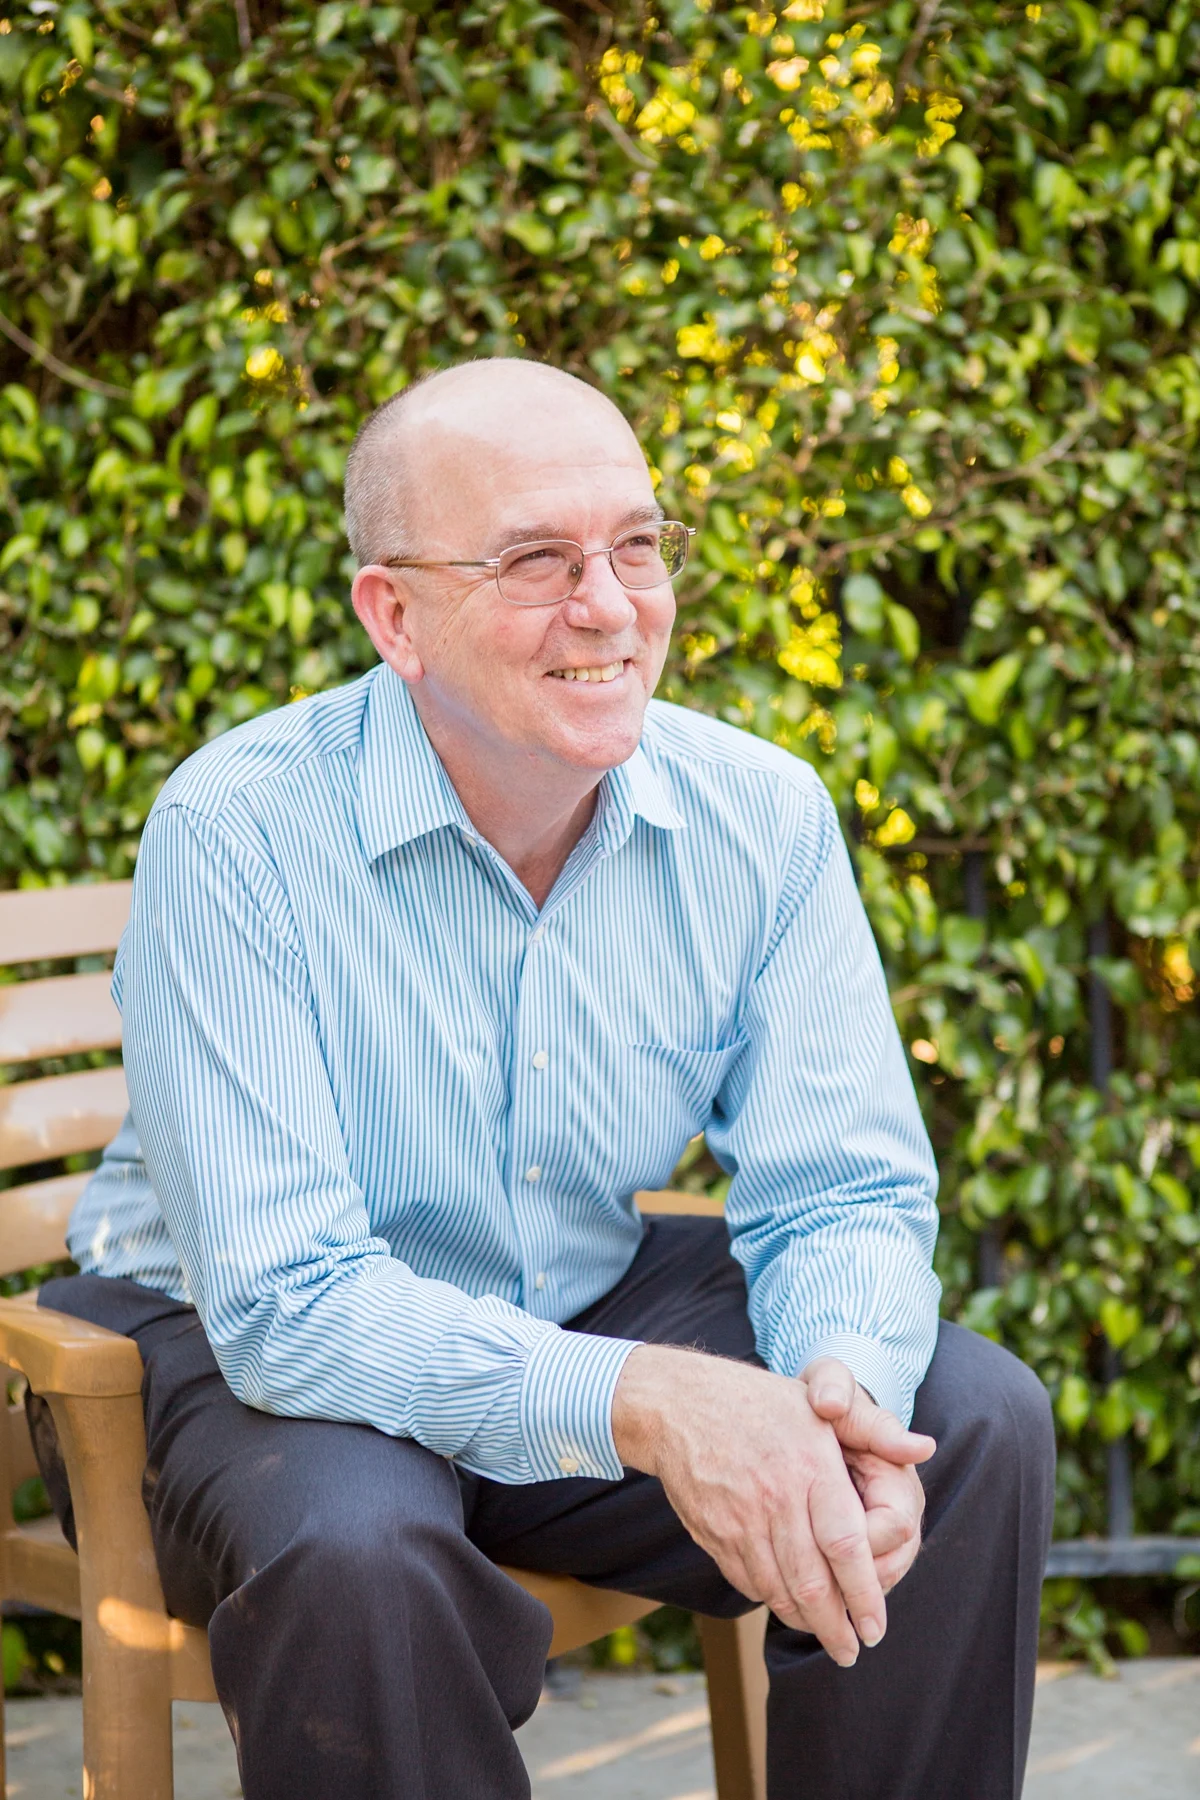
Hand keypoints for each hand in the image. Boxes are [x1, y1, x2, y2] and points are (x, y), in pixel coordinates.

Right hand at [611, 1346, 924, 1666]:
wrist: (680, 1405)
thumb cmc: (760, 1403)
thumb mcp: (819, 1402)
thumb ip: (875, 1430)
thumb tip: (925, 1448)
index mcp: (811, 1466)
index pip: (846, 1545)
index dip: (864, 1595)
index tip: (876, 1628)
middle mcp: (777, 1497)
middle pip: (812, 1581)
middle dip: (836, 1627)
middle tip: (851, 1652)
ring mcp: (741, 1519)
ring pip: (778, 1589)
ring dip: (804, 1621)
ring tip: (823, 1636)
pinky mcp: (714, 1533)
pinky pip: (748, 1581)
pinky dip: (770, 1600)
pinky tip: (785, 1605)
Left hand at [801, 1356, 933, 1593]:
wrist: (820, 1409)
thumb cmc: (825, 1396)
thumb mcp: (829, 1384)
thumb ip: (833, 1389)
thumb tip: (831, 1403)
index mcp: (898, 1473)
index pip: (892, 1526)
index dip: (856, 1545)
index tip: (813, 1548)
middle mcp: (901, 1510)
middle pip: (887, 1567)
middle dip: (847, 1589)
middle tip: (805, 1606)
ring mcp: (886, 1535)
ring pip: (873, 1585)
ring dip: (839, 1602)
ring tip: (798, 1614)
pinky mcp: (867, 1550)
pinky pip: (856, 1587)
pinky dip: (830, 1598)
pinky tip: (793, 1605)